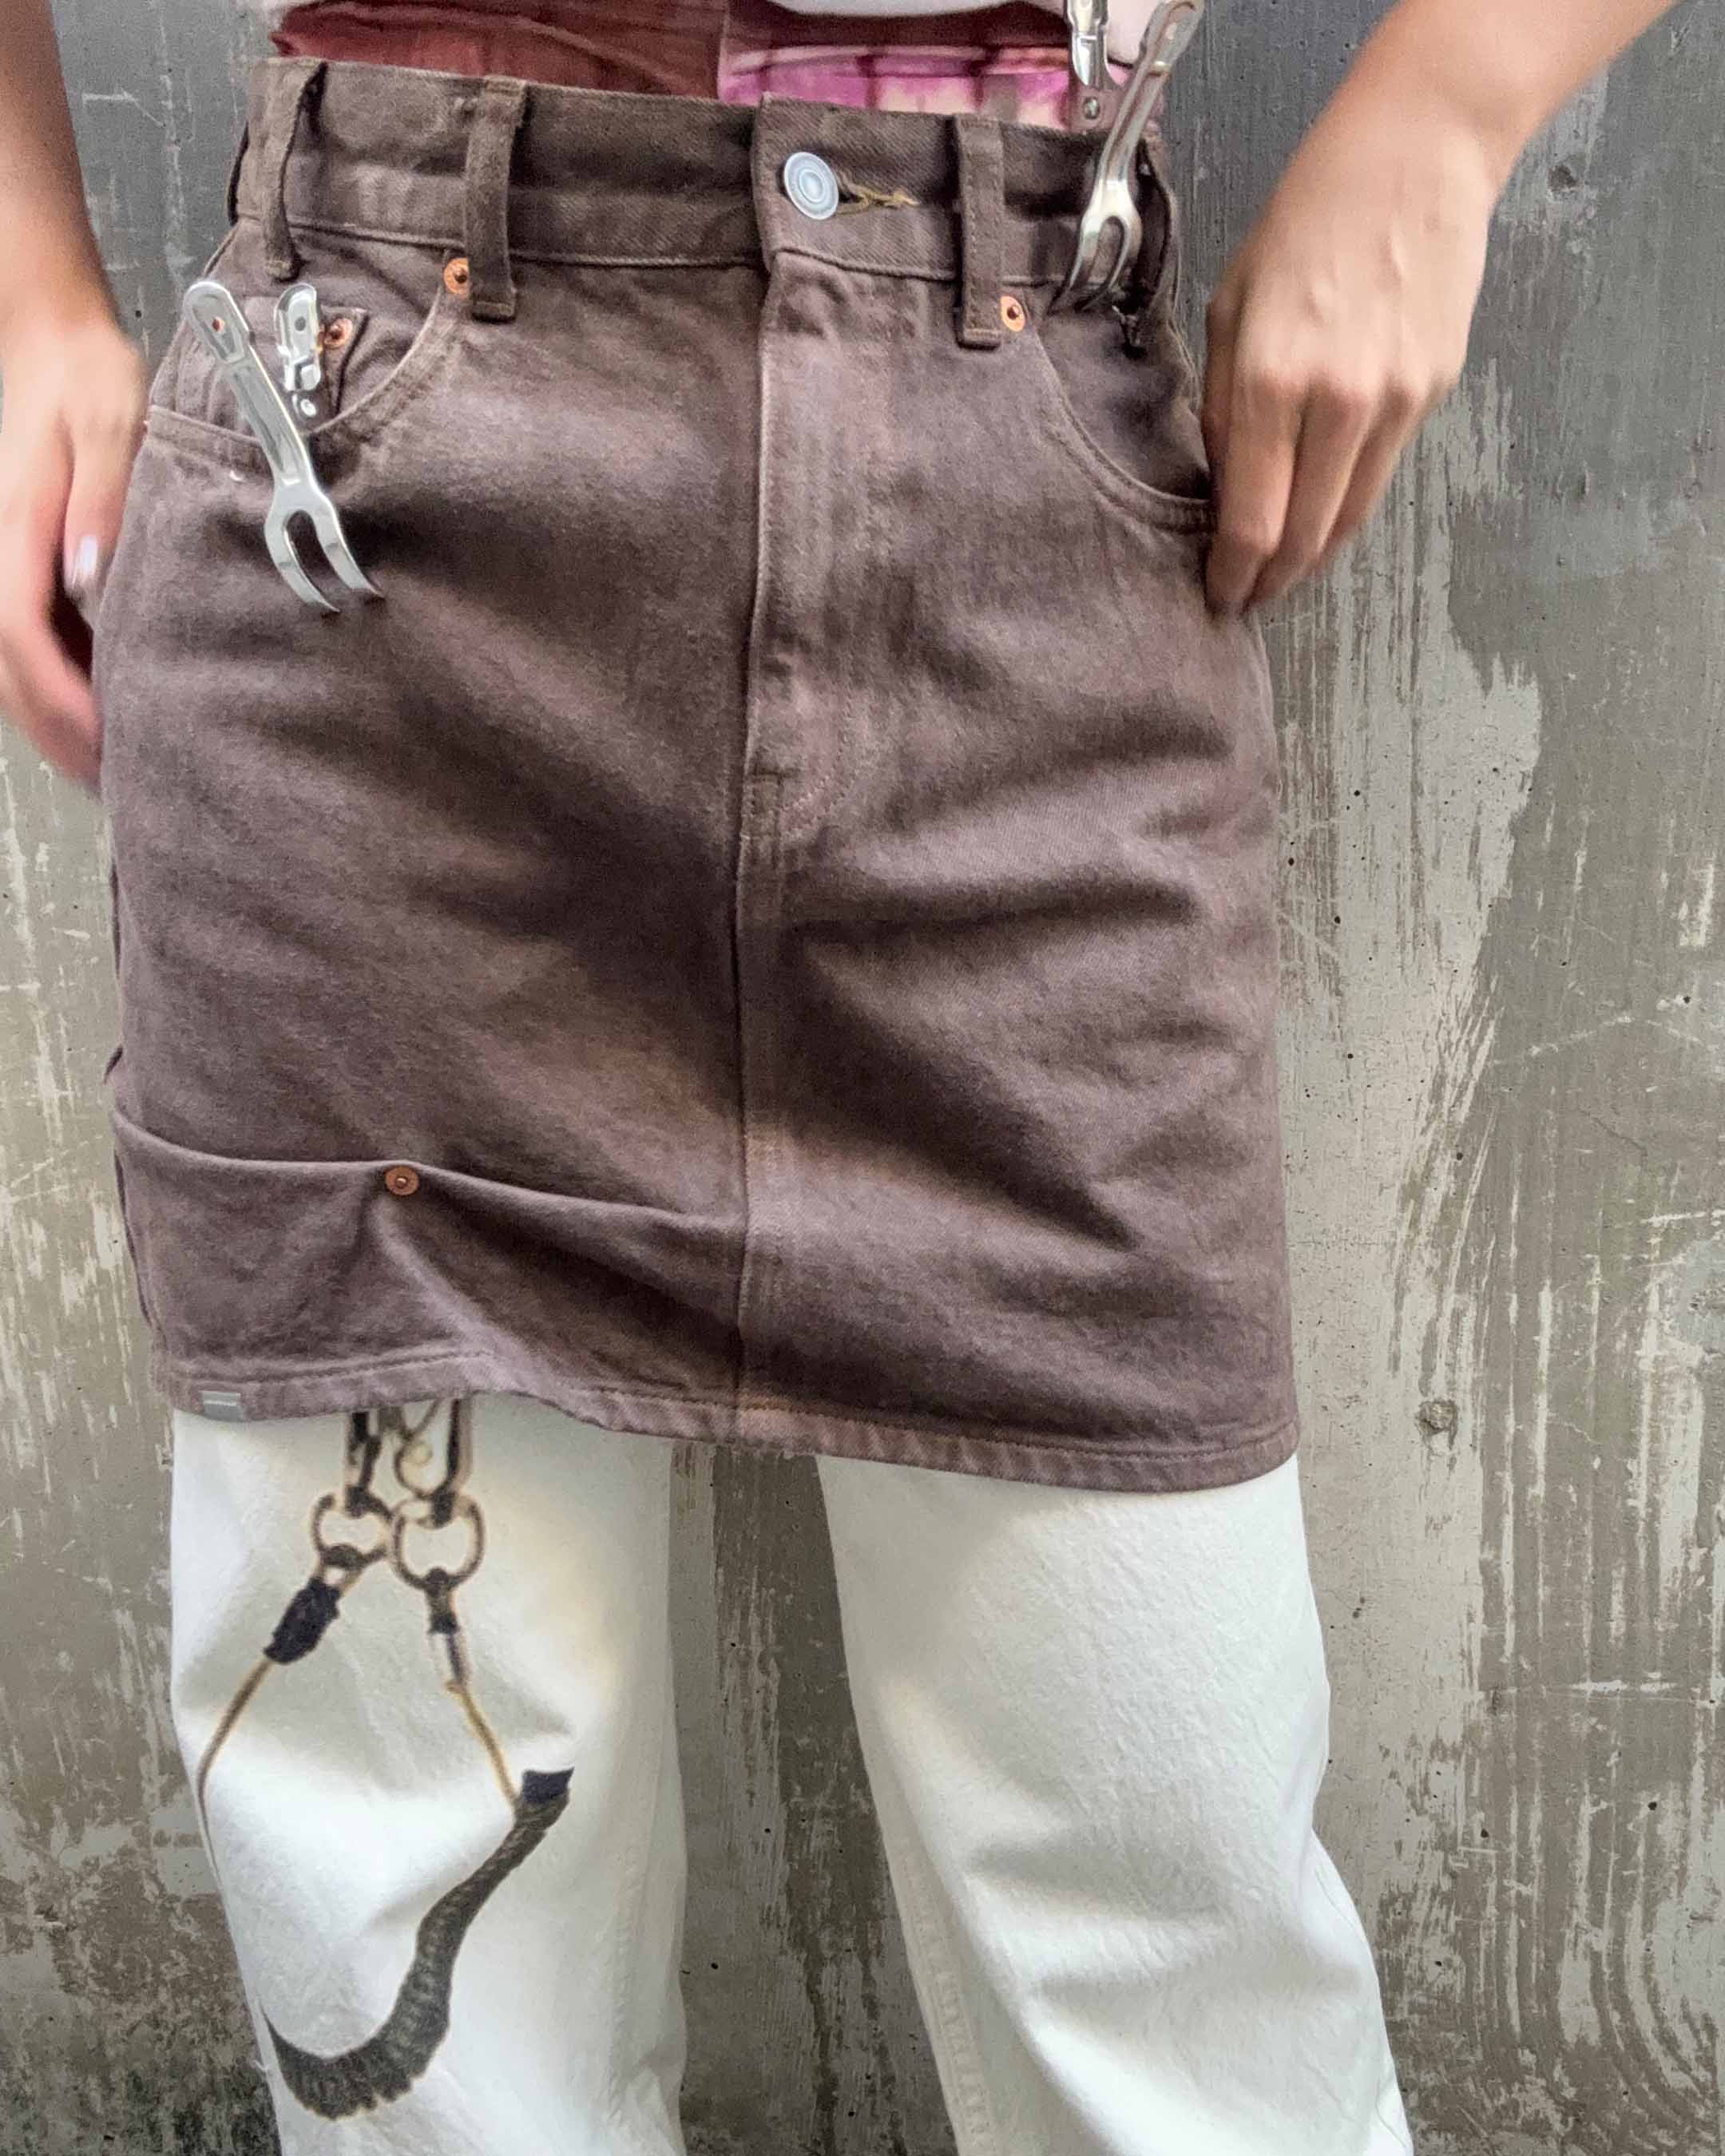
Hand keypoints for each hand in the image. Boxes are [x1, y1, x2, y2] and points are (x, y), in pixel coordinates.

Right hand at [0, 315, 145, 790]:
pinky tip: (93, 725)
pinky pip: (24, 645)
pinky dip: (50, 692)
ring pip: (9, 666)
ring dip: (51, 724)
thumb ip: (104, 498)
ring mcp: (4, 560)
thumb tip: (86, 577)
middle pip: (9, 668)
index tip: (107, 745)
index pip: (22, 633)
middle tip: (117, 790)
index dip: (62, 698)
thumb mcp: (113, 424)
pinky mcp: (19, 565)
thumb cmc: (90, 379)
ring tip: (108, 776)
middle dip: (57, 734)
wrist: (51, 343)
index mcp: (17, 528)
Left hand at [1200, 97, 1497, 614]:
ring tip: (1284, 572)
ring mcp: (1396, 403)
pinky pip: (1381, 473)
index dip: (1234, 573)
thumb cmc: (1306, 221)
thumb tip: (1223, 485)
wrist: (1418, 158)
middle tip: (1249, 599)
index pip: (1252, 519)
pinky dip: (1348, 505)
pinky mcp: (1433, 392)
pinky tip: (1323, 510)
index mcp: (1273, 382)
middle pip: (1304, 536)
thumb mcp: (1232, 306)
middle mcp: (1338, 404)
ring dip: (1313, 557)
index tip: (1220, 597)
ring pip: (1350, 517)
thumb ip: (1224, 404)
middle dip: (1273, 581)